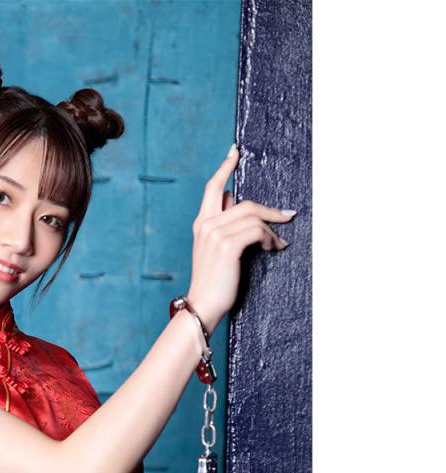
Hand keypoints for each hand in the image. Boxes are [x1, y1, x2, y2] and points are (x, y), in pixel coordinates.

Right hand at [186, 145, 295, 332]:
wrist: (203, 303)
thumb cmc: (213, 281)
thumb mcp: (214, 250)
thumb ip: (223, 227)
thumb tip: (239, 207)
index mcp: (201, 223)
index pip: (212, 188)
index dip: (224, 168)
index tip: (234, 151)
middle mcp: (206, 224)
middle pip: (244, 202)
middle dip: (269, 210)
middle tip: (287, 216)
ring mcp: (215, 233)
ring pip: (254, 217)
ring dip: (273, 230)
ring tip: (278, 243)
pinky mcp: (227, 245)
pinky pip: (257, 231)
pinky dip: (270, 238)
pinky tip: (274, 248)